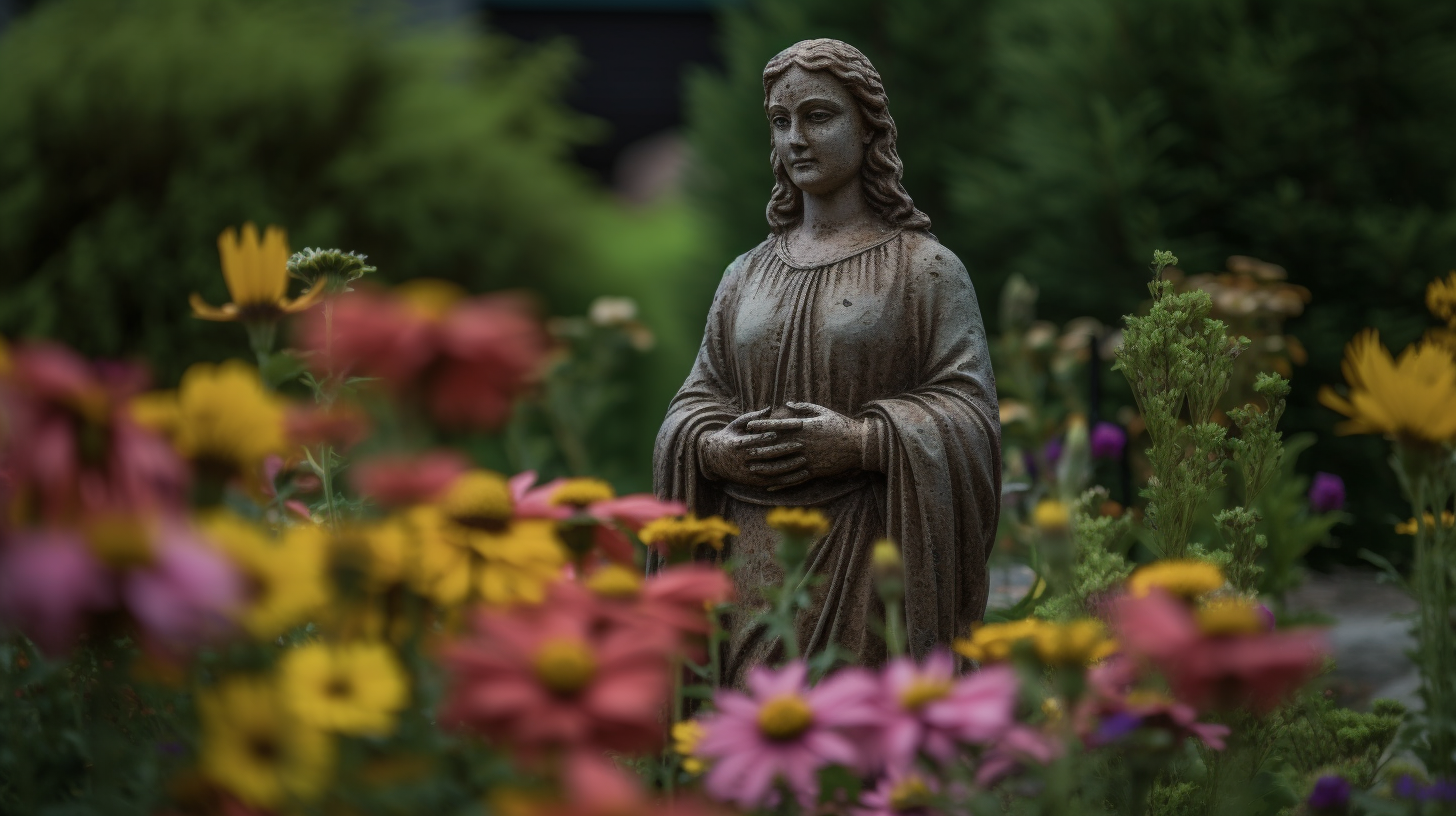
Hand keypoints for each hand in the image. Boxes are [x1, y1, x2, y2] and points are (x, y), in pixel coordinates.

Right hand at [700, 407, 809, 488]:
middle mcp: (742, 460)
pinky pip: (772, 482)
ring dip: (788, 466)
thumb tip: (770, 407)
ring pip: (771, 470)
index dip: (773, 435)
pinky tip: (797, 476)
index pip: (758, 439)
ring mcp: (748, 472)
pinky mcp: (752, 482)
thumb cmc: (728, 437)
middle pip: (766, 455)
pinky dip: (786, 480)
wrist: (712, 460)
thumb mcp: (736, 425)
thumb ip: (753, 417)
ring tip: (803, 460)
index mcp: (737, 444)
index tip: (786, 431)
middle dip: (784, 450)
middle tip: (800, 444)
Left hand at [745, 402, 866, 489]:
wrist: (858, 445)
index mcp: (805, 427)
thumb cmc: (840, 425)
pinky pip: (794, 479)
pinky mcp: (814, 472)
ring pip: (782, 465)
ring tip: (752, 468)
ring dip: (766, 467)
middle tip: (742, 449)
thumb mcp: (823, 411)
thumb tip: (788, 404)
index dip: (762, 425)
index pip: (778, 426)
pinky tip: (769, 487)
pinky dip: (781, 484)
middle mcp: (804, 444)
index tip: (748, 425)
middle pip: (776, 446)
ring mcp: (808, 459)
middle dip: (758, 448)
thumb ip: (804, 408)